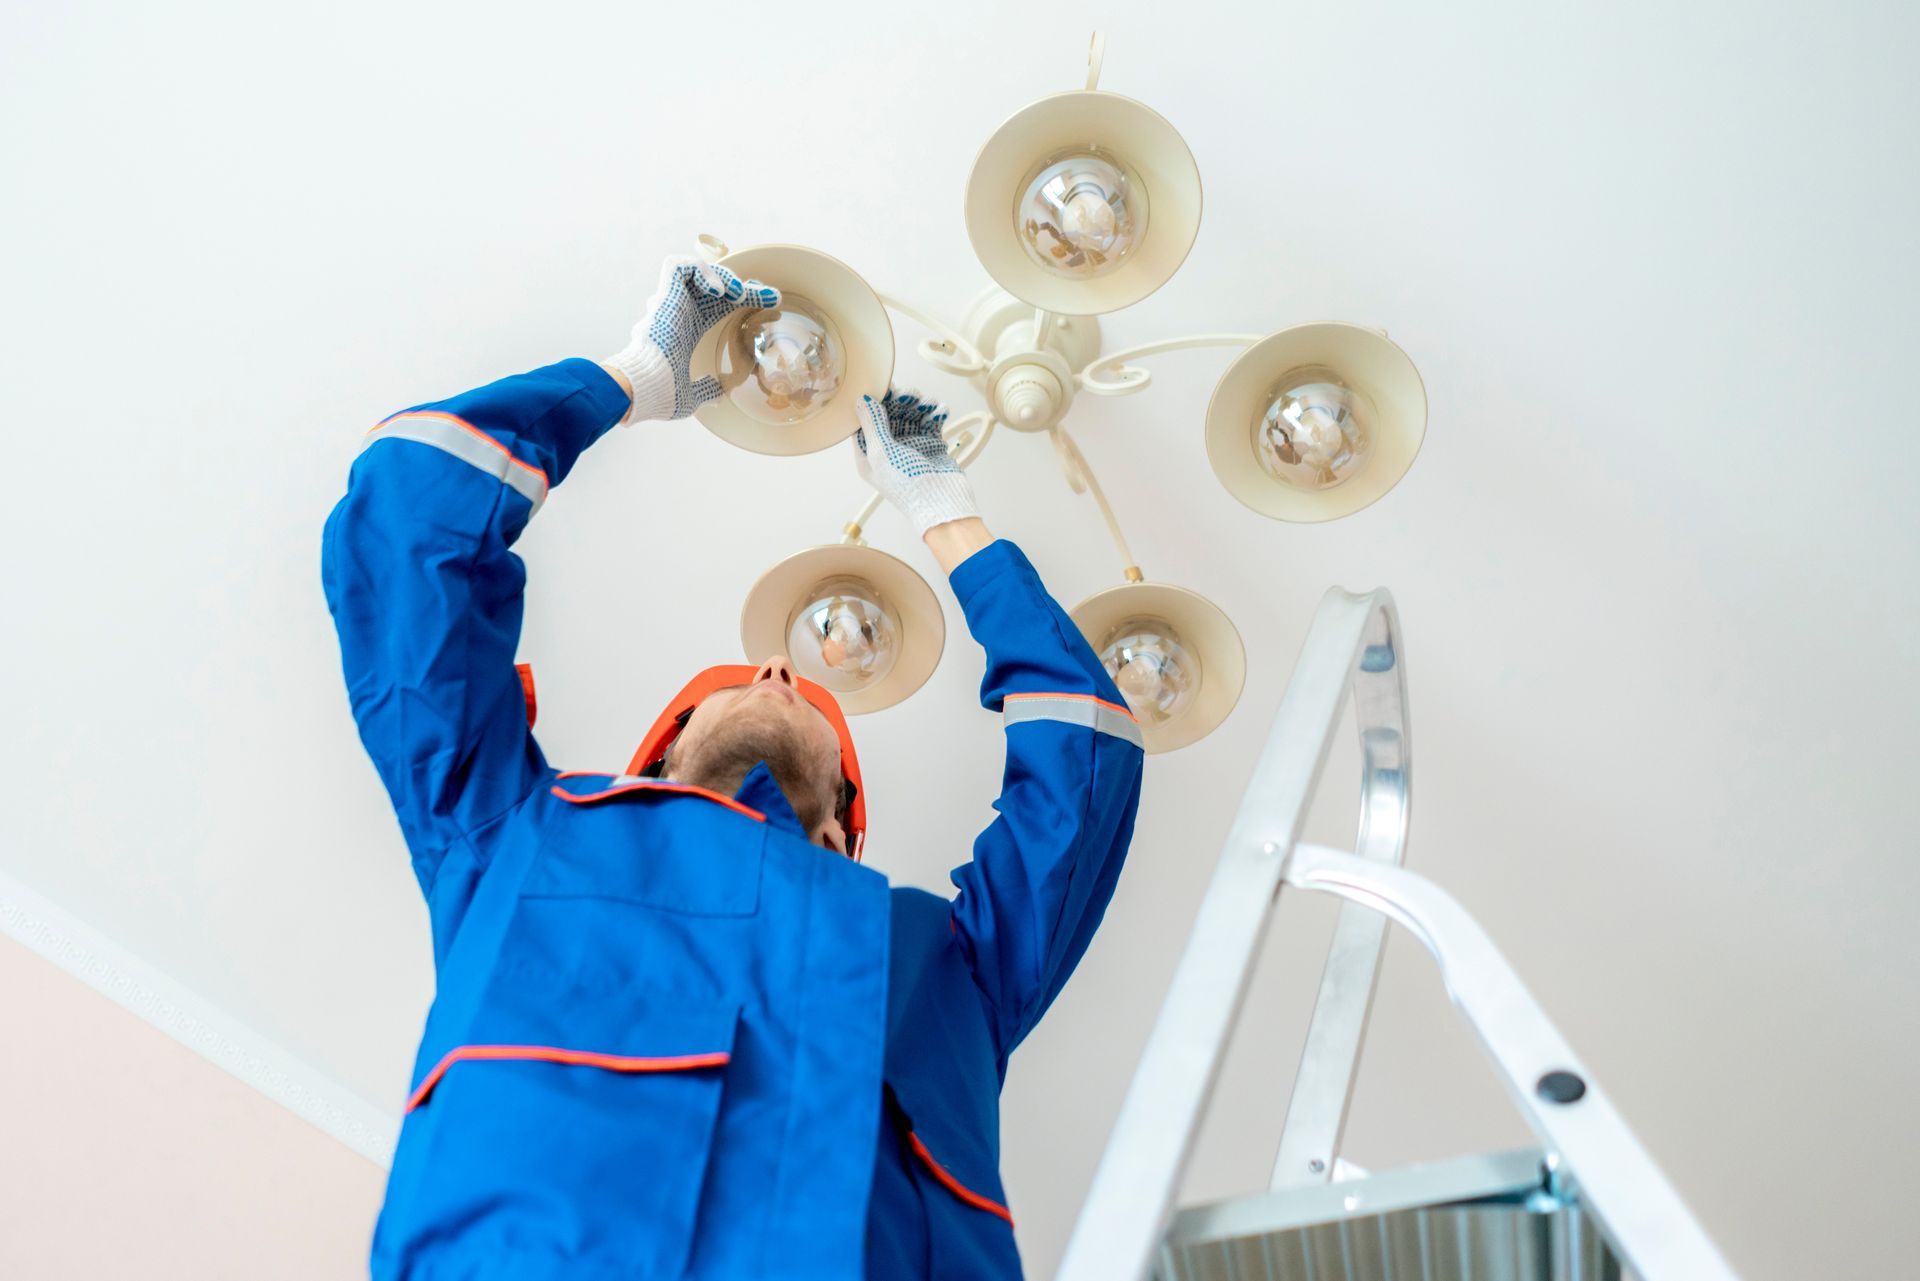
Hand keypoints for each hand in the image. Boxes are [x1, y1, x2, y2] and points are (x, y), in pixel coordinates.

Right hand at [606, 254, 780, 424]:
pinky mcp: (664, 296)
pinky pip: (678, 266)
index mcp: (688, 330)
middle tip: (769, 296)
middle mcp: (680, 313)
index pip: (721, 305)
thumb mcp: (692, 396)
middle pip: (715, 285)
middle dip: (745, 286)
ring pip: (696, 270)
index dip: (747, 301)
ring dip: (724, 276)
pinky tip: (720, 291)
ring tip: (741, 294)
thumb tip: (720, 396)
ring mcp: (671, 303)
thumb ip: (707, 390)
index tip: (773, 306)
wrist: (645, 391)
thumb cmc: (662, 394)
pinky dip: (700, 270)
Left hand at [853, 388, 979, 536]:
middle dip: (900, 402)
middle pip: (890, 415)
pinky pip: (930, 422)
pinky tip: (940, 409)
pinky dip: (935, 414)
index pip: (865, 421)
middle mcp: (888, 450)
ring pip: (911, 416)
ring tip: (928, 402)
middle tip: (910, 395)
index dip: (873, 403)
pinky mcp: (931, 445)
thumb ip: (872, 424)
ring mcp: (910, 447)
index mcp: (869, 455)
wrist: (943, 503)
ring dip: (919, 405)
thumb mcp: (882, 453)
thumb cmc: (907, 485)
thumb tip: (861, 399)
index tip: (882, 386)